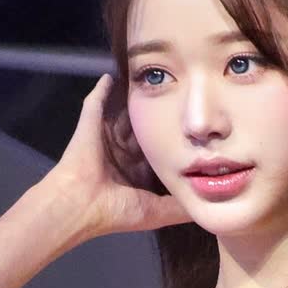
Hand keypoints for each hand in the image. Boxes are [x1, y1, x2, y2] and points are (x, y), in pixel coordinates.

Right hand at [45, 74, 192, 238]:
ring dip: (133, 103)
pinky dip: (102, 89)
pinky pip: (96, 101)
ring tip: (153, 83)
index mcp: (132, 174)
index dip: (169, 144)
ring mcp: (103, 139)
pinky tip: (113, 76)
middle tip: (177, 99)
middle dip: (155, 119)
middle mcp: (119, 155)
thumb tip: (206, 201)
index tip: (191, 134)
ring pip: (121, 115)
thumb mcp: (155, 211)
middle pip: (140, 131)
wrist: (81, 206)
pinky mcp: (90, 124)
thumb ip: (177, 207)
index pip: (154, 154)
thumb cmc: (116, 211)